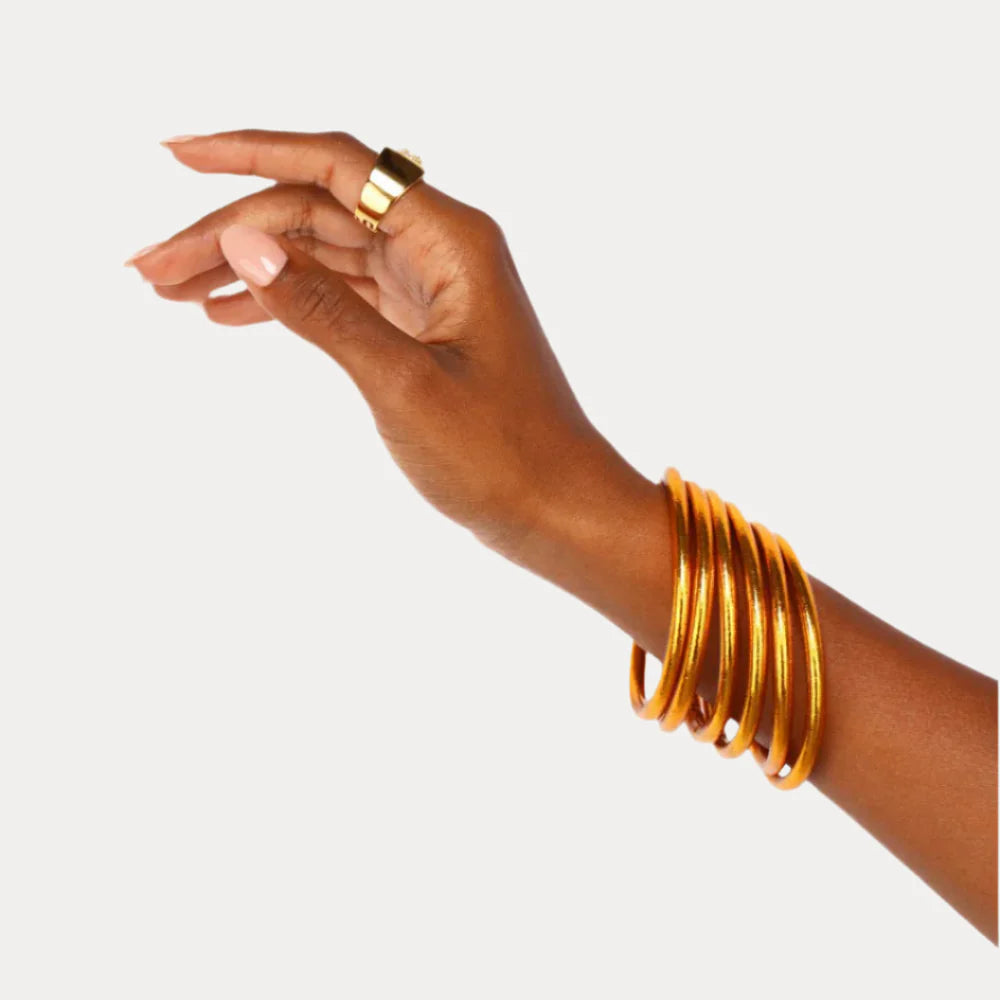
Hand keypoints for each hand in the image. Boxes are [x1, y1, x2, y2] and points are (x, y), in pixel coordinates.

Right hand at [130, 130, 643, 561]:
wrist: (558, 511)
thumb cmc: (503, 455)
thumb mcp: (403, 384)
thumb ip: (323, 311)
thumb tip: (245, 244)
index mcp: (450, 240)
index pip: (336, 166)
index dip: (251, 153)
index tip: (176, 157)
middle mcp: (440, 250)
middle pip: (317, 212)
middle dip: (231, 232)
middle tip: (150, 270)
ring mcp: (430, 290)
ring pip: (324, 254)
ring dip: (250, 267)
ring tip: (173, 293)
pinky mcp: (421, 328)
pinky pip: (342, 294)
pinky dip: (288, 302)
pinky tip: (232, 314)